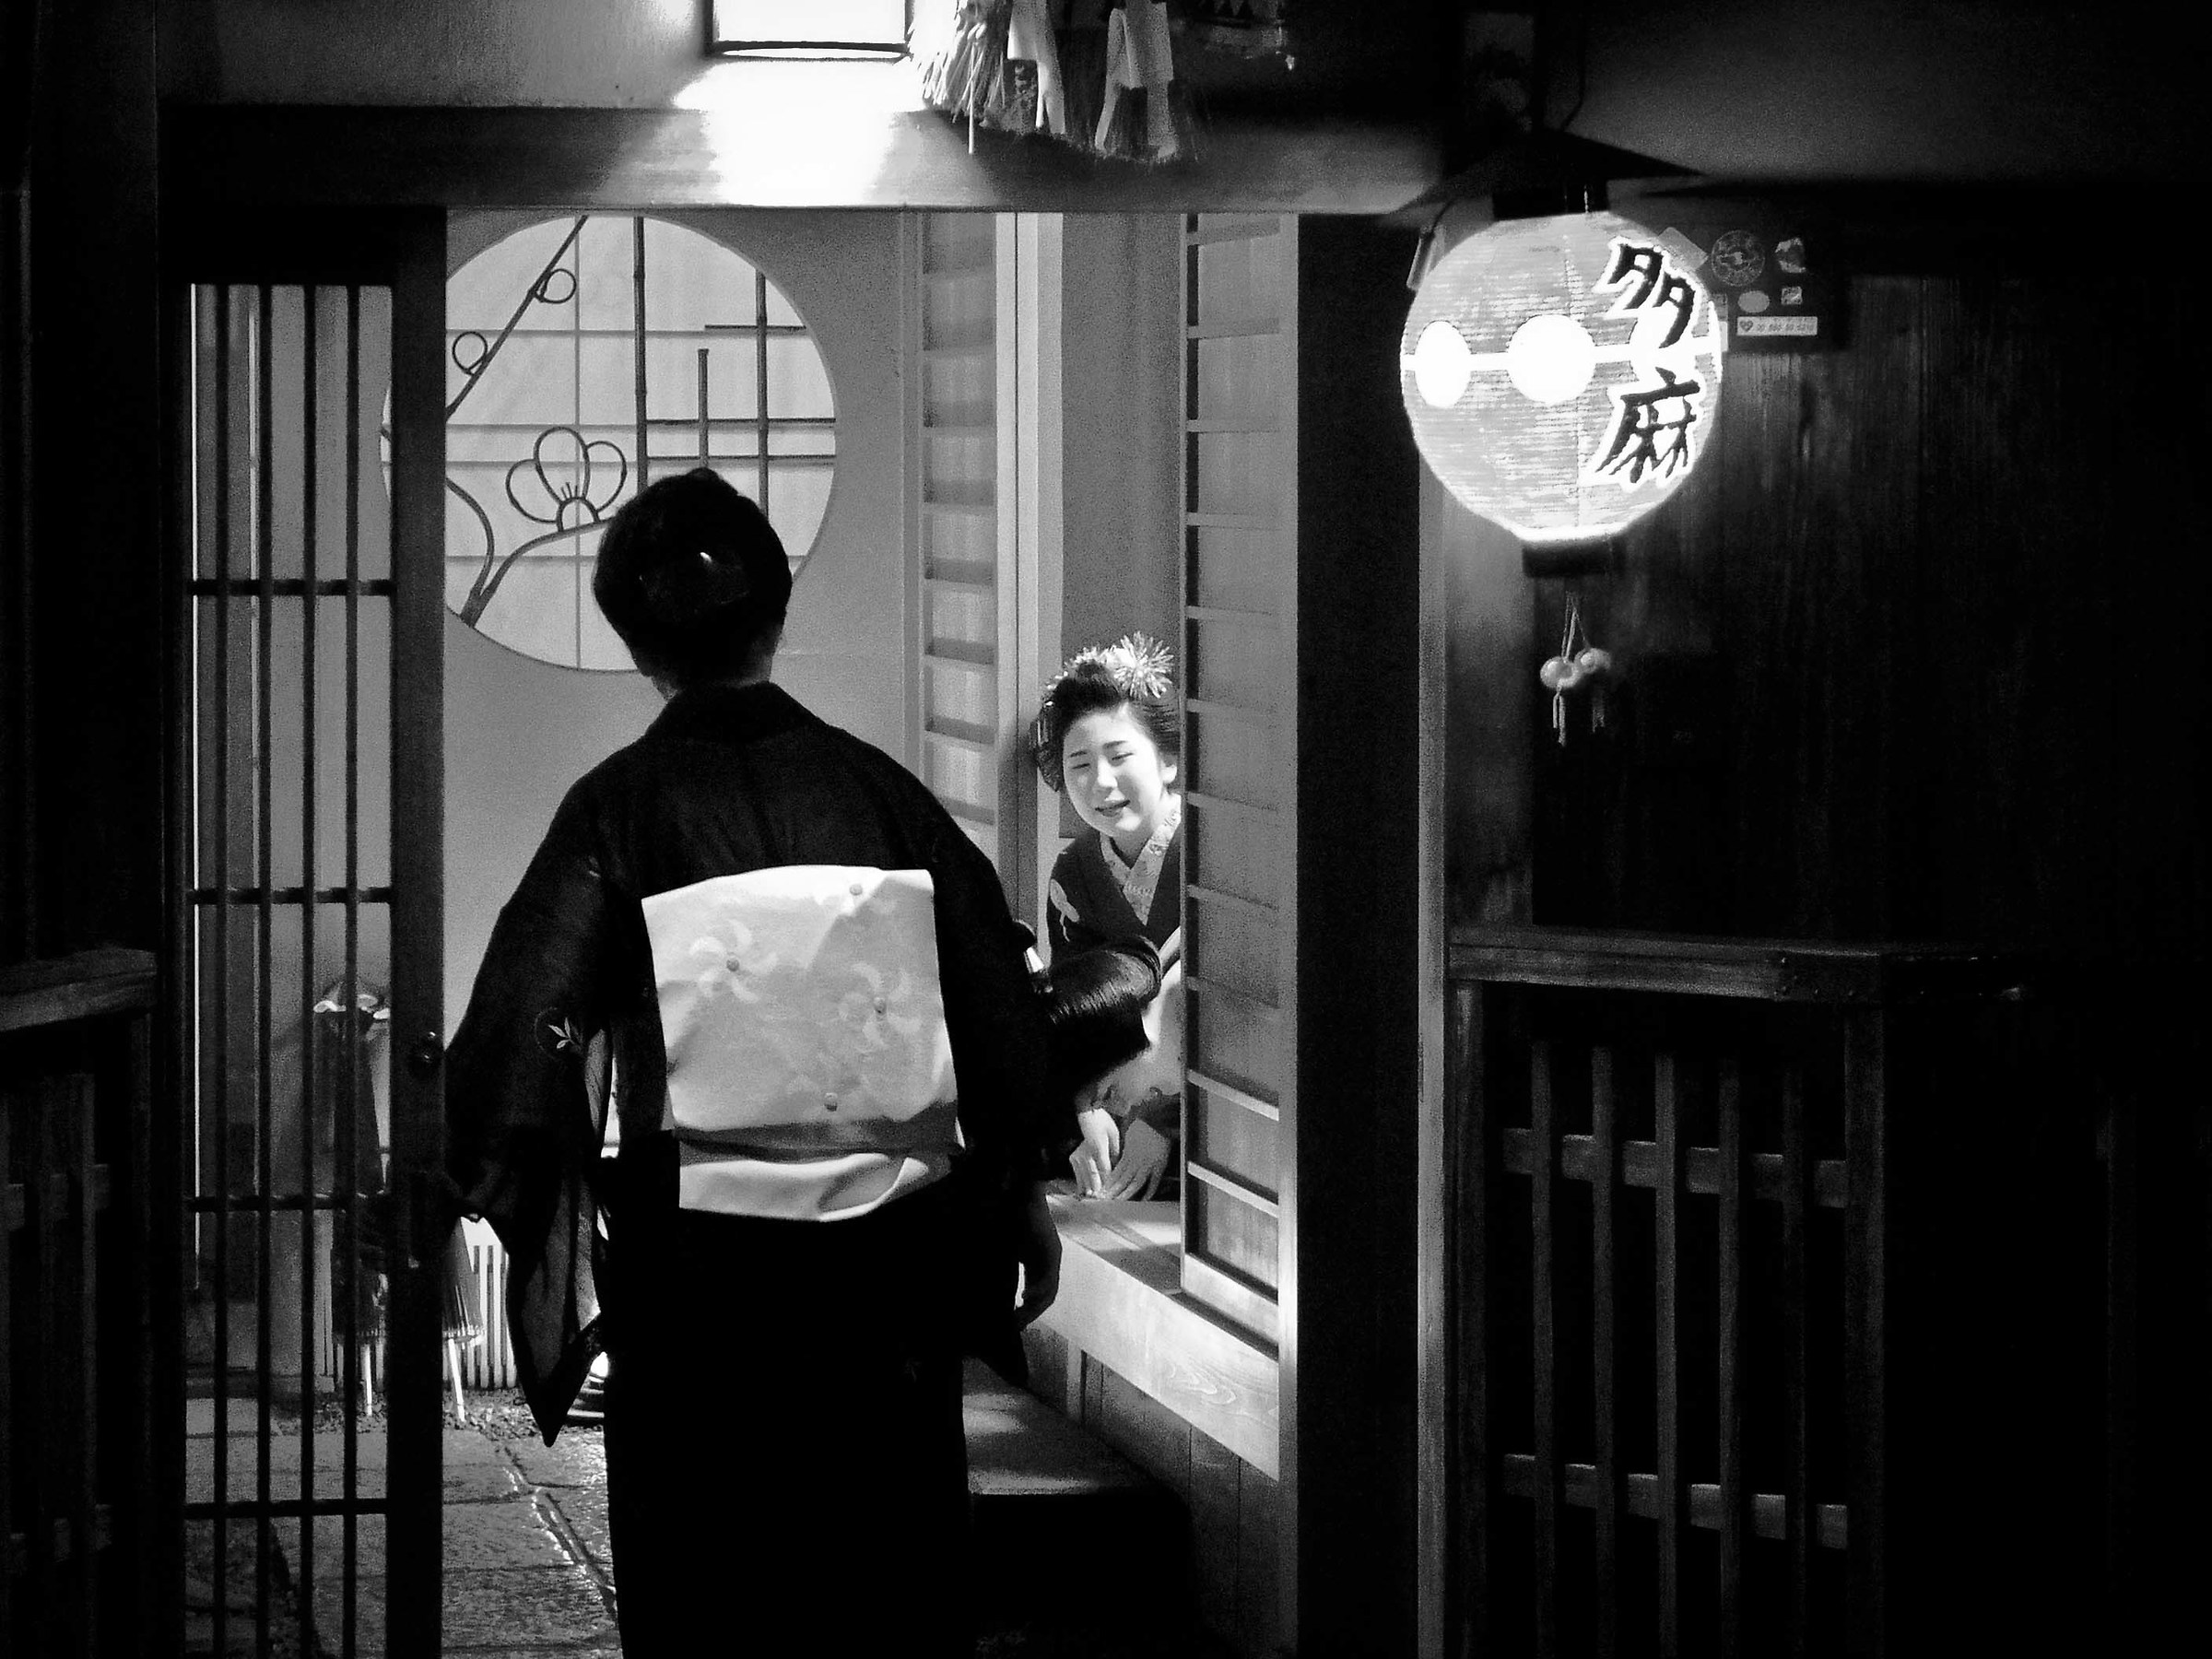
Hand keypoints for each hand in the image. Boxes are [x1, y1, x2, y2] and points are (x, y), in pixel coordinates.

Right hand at [1012, 1181, 1061, 1326]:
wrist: (1019, 1192)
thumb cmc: (1009, 1216)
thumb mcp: (1004, 1249)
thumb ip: (999, 1266)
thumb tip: (980, 1283)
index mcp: (1037, 1263)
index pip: (1036, 1294)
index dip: (1026, 1311)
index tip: (1011, 1324)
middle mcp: (1048, 1262)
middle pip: (1045, 1297)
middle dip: (1029, 1314)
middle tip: (1013, 1327)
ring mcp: (1052, 1257)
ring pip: (1048, 1291)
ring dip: (1034, 1306)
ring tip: (1018, 1317)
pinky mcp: (1051, 1250)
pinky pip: (1048, 1276)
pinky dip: (1036, 1289)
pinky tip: (1024, 1297)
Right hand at [1070, 1105, 1120, 1197]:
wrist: (1084, 1112)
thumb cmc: (1101, 1120)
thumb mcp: (1113, 1133)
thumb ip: (1116, 1151)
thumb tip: (1118, 1166)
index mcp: (1098, 1149)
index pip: (1105, 1171)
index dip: (1109, 1184)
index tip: (1114, 1194)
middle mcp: (1086, 1154)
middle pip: (1094, 1177)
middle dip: (1099, 1191)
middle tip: (1104, 1202)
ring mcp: (1078, 1156)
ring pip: (1085, 1178)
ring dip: (1090, 1189)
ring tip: (1095, 1200)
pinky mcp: (1073, 1158)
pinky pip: (1078, 1174)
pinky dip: (1083, 1183)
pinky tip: (1086, 1192)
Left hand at [1100, 1117, 1172, 1200]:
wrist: (1157, 1120)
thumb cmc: (1143, 1125)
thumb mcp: (1128, 1137)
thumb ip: (1125, 1150)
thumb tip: (1121, 1156)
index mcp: (1128, 1154)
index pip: (1116, 1172)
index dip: (1108, 1182)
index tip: (1102, 1190)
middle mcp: (1135, 1162)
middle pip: (1122, 1180)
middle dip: (1113, 1191)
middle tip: (1105, 1200)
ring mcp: (1147, 1165)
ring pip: (1134, 1183)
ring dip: (1126, 1193)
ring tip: (1118, 1202)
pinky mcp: (1159, 1166)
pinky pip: (1153, 1182)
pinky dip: (1149, 1192)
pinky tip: (1143, 1200)